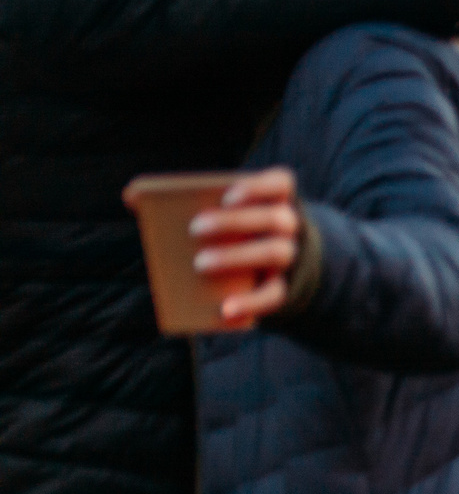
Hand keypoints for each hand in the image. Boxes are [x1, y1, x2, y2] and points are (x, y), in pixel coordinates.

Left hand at [173, 168, 299, 325]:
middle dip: (235, 222)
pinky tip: (225, 310)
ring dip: (237, 256)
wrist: (267, 269)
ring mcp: (291, 258)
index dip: (257, 187)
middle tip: (194, 228)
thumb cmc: (232, 231)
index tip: (225, 196)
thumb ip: (184, 201)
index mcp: (275, 199)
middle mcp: (290, 226)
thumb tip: (131, 195)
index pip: (280, 184)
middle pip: (275, 218)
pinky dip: (250, 302)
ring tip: (199, 264)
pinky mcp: (285, 288)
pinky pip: (274, 295)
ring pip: (277, 252)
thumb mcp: (218, 213)